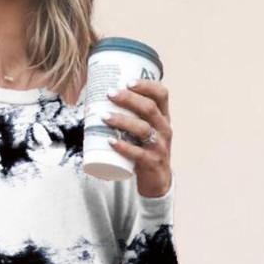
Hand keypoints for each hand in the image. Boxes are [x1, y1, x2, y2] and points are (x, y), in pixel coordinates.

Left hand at [102, 79, 172, 197]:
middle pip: (149, 108)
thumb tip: (99, 100)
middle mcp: (164, 129)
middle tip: (110, 94)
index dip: (147, 85)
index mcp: (163, 118)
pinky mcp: (152, 162)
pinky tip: (111, 142)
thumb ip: (131, 116)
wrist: (157, 181)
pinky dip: (123, 147)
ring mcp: (159, 146)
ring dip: (122, 120)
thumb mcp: (145, 131)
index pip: (162, 95)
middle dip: (129, 99)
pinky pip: (138, 153)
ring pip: (143, 129)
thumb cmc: (146, 150)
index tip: (128, 82)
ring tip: (104, 116)